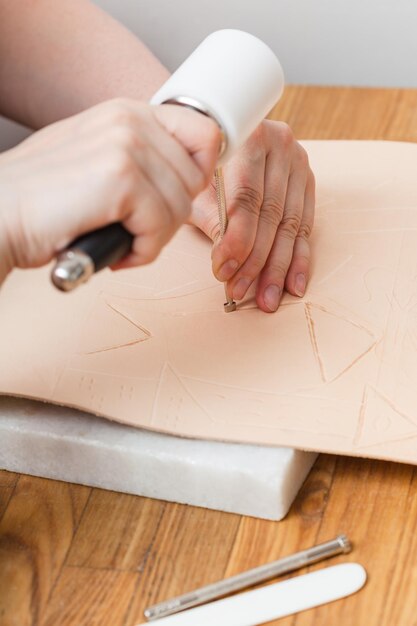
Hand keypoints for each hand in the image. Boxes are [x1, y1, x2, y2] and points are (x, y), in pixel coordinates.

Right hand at [0, 99, 219, 278]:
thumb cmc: (42, 200)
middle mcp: (131, 121)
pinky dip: (142, 252)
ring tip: (120, 242)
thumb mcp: (95, 159)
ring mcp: (128, 147)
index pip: (205, 133)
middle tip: (135, 230)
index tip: (173, 199)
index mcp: (128, 112)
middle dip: (169, 217)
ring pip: (181, 209)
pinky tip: (116, 252)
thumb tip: (182, 178)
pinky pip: (161, 228)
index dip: (200, 174)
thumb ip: (140, 158)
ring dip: (153, 239)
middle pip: (195, 181)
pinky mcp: (122, 180)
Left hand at [190, 120, 314, 311]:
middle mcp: (281, 144)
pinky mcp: (307, 181)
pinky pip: (305, 226)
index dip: (236, 239)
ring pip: (290, 225)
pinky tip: (294, 284)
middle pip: (271, 214)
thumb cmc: (200, 163)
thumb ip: (211, 217)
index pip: (246, 198)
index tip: (224, 270)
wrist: (217, 134)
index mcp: (249, 136)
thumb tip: (226, 259)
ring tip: (267, 298)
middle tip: (241, 290)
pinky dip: (298, 258)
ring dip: (278, 268)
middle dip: (255, 261)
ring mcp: (299, 163)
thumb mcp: (197, 186)